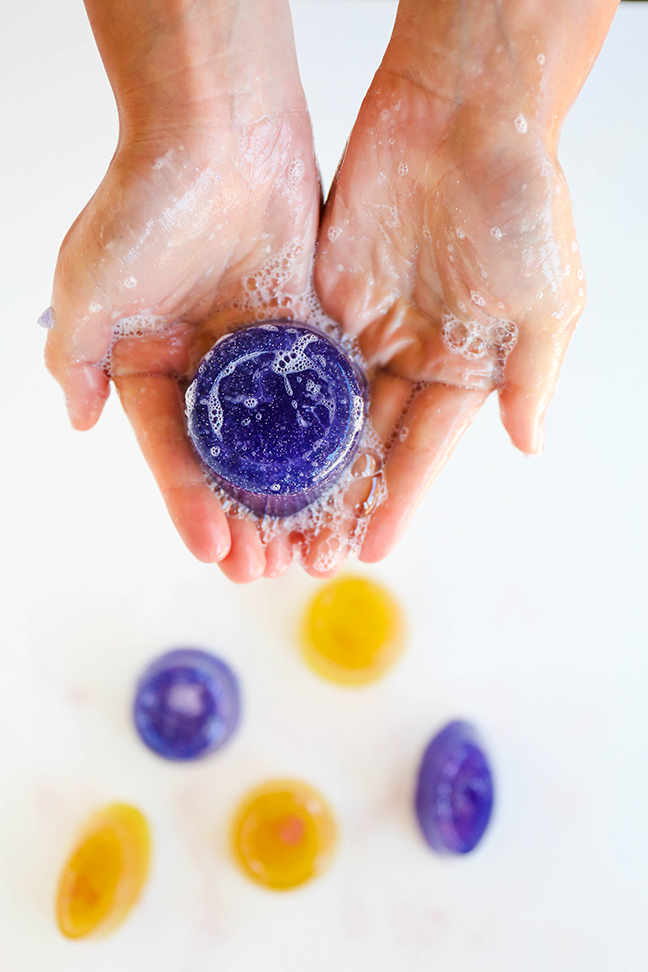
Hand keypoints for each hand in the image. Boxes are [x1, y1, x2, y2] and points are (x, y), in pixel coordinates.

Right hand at [45, 0, 319, 581]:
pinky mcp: (311, 329)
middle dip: (245, 514)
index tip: (213, 552)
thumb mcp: (88, 288)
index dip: (190, 505)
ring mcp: (262, 349)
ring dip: (292, 494)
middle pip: (230, 458)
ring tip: (307, 547)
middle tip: (264, 568)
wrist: (219, 130)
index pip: (172, 452)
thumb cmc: (146, 204)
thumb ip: (76, 357)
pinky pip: (325, 394)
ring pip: (281, 438)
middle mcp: (209, 364)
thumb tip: (75, 417)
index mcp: (153, 363)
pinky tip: (346, 486)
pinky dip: (334, 441)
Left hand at [314, 0, 616, 561]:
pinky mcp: (324, 294)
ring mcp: (364, 328)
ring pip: (325, 412)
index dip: (399, 500)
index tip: (370, 548)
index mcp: (464, 369)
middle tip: (307, 552)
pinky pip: (295, 357)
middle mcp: (410, 358)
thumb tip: (528, 444)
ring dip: (301, 465)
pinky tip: (250, 444)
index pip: (425, 450)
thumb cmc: (519, 205)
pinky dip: (273, 402)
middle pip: (368, 443)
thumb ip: (531, 376)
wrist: (464, 113)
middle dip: (340, 498)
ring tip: (271, 516)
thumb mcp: (545, 302)